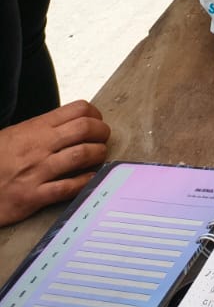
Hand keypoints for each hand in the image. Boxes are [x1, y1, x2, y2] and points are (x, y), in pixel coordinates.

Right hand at [0, 101, 109, 225]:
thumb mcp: (16, 134)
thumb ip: (42, 129)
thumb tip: (72, 124)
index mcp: (36, 127)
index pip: (77, 109)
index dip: (95, 114)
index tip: (98, 122)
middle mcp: (39, 146)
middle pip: (85, 129)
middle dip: (102, 133)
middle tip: (104, 139)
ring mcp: (36, 171)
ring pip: (81, 155)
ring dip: (98, 155)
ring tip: (100, 157)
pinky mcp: (32, 196)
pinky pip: (67, 187)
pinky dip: (85, 182)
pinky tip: (90, 179)